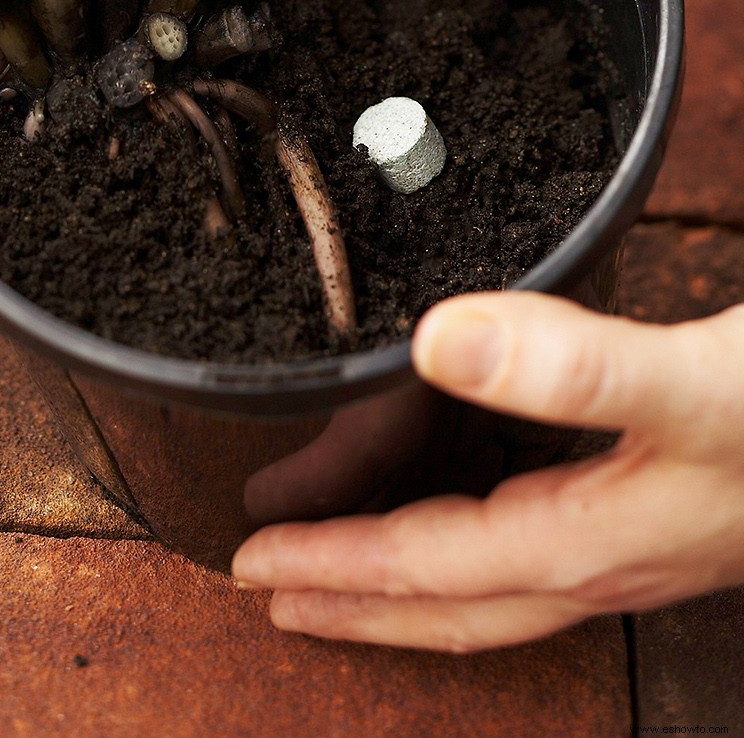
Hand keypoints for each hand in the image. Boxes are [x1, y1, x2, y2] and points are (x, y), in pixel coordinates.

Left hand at [231, 292, 743, 650]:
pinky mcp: (658, 509)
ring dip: (408, 578)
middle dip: (355, 603)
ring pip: (492, 580)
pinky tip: (474, 507)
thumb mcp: (690, 388)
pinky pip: (534, 541)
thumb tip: (439, 339)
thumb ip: (573, 367)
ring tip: (341, 562)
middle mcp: (605, 560)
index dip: (335, 569)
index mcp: (589, 544)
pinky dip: (473, 537)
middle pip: (452, 603)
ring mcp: (636, 544)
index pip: (429, 572)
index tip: (252, 564)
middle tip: (269, 591)